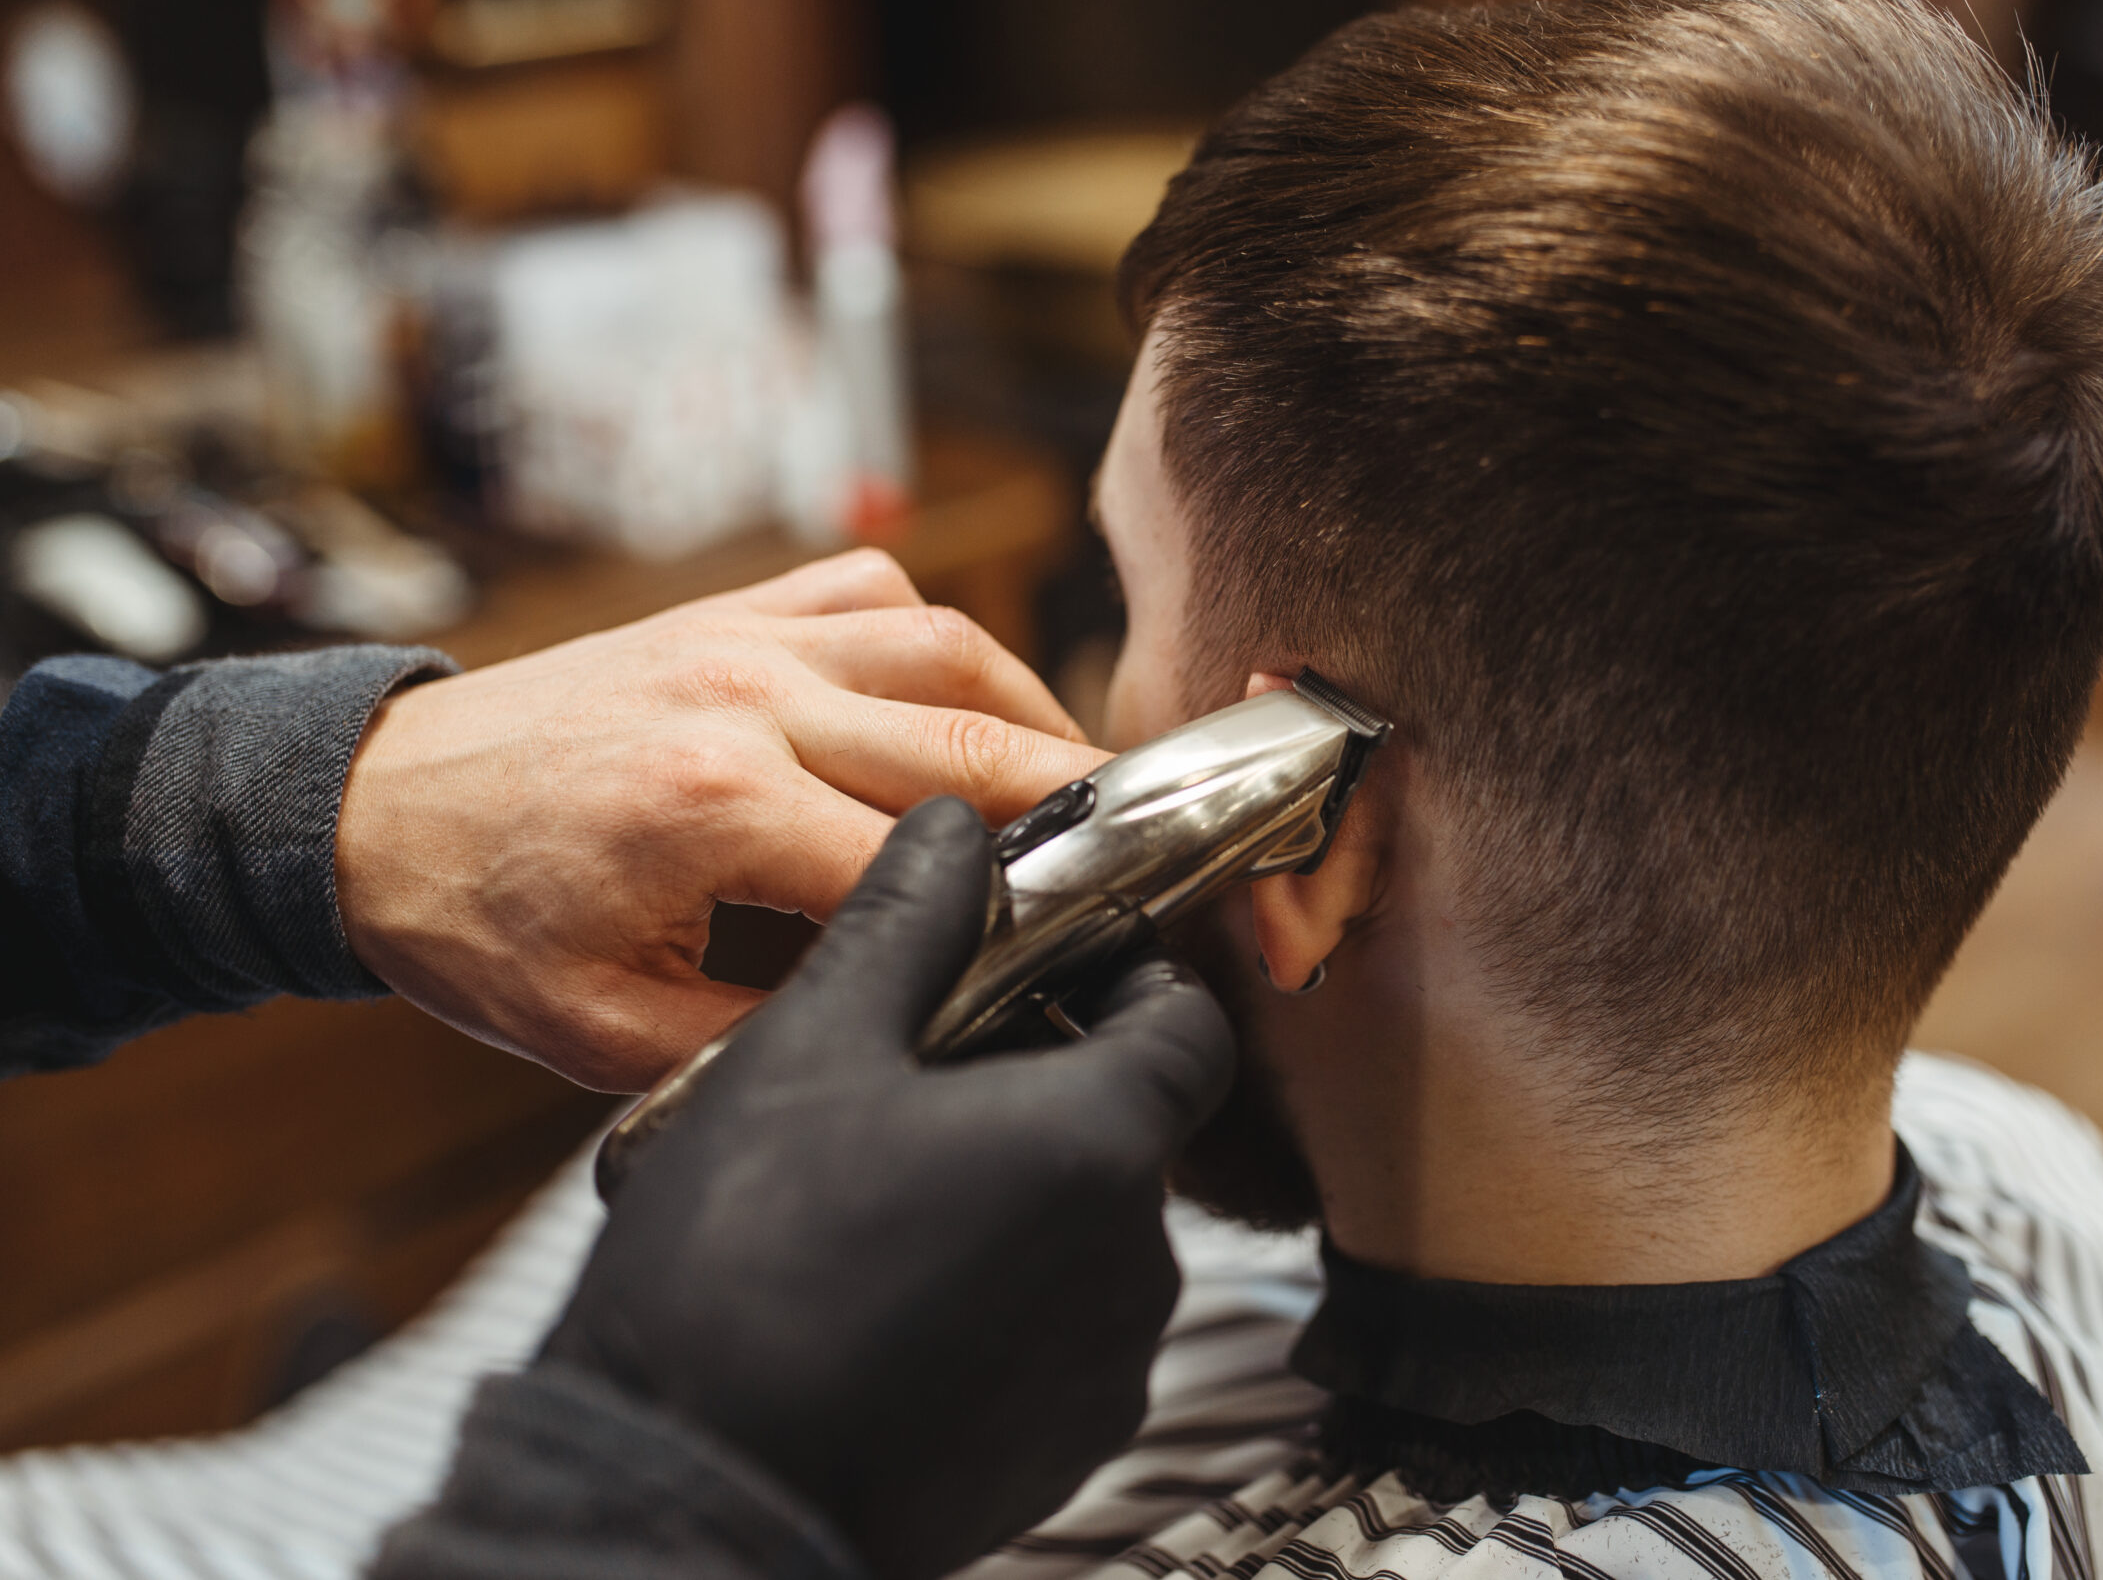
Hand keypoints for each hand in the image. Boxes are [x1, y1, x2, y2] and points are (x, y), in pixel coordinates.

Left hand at [335, 550, 1111, 1090]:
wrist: (369, 811)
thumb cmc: (477, 925)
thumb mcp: (605, 1033)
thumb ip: (760, 1040)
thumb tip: (898, 1044)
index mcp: (714, 807)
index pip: (923, 861)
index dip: (1027, 911)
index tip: (1098, 946)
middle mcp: (745, 698)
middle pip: (970, 736)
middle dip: (1082, 798)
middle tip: (1160, 846)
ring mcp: (739, 636)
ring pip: (944, 643)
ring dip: (1033, 708)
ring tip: (1088, 778)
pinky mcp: (727, 610)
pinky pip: (872, 591)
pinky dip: (939, 635)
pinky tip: (965, 693)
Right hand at [543, 798, 1234, 1579]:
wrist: (686, 1497)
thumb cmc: (738, 1277)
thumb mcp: (809, 1052)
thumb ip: (906, 925)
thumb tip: (955, 834)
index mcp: (1097, 1144)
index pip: (1188, 1022)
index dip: (1126, 976)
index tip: (1049, 964)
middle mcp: (1133, 1265)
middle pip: (1128, 1126)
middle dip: (1039, 1083)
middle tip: (914, 1075)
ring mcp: (1103, 1372)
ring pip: (1088, 1233)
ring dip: (1012, 1194)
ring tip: (877, 1193)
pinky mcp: (1060, 1454)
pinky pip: (1056, 1336)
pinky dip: (997, 1299)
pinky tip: (883, 1292)